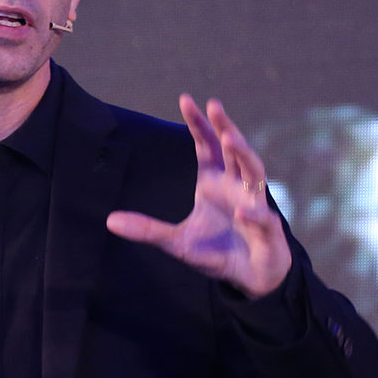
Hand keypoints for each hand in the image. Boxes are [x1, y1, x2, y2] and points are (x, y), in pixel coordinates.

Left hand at [106, 95, 289, 297]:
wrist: (250, 277)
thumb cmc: (217, 252)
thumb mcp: (176, 242)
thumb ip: (147, 229)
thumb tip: (110, 220)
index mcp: (214, 182)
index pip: (207, 147)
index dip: (198, 124)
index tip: (185, 100)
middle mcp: (236, 186)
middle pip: (232, 150)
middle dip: (224, 127)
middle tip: (213, 105)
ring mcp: (255, 204)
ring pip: (254, 172)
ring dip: (244, 154)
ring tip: (230, 139)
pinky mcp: (268, 230)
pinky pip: (262, 219)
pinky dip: (254, 215)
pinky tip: (242, 211)